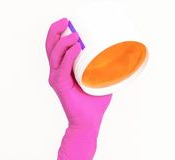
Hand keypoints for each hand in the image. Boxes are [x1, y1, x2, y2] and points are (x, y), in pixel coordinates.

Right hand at [46, 17, 112, 159]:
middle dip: (56, 31)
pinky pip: (63, 69)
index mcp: (63, 69)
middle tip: (67, 21)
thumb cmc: (94, 103)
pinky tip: (76, 49)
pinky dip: (69, 57)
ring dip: (64, 42)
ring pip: (55, 55)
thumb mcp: (102, 80)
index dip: (59, 32)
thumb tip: (124, 57)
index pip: (56, 47)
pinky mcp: (60, 86)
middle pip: (51, 46)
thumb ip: (107, 69)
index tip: (68, 21)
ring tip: (75, 35)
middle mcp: (57, 72)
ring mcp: (57, 78)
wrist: (89, 122)